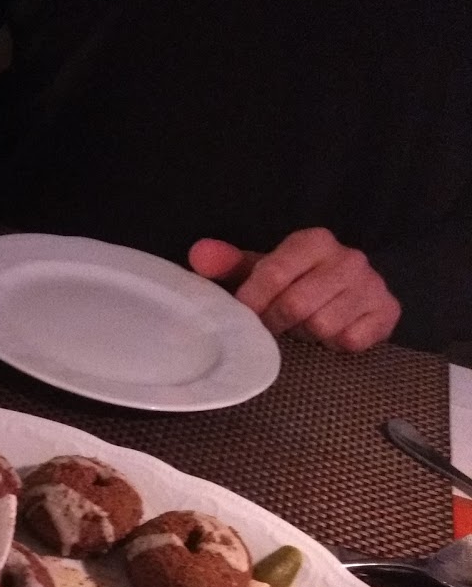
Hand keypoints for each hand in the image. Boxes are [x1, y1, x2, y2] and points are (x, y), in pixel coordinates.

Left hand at [188, 229, 400, 351]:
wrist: (354, 295)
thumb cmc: (298, 283)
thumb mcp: (263, 270)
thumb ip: (229, 264)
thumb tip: (199, 255)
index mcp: (314, 242)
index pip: (274, 272)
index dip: (253, 301)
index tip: (244, 316)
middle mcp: (348, 258)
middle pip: (296, 304)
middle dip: (277, 323)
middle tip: (274, 327)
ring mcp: (372, 284)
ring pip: (323, 326)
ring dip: (308, 335)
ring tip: (306, 327)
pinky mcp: (387, 311)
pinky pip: (352, 340)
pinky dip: (336, 345)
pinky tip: (332, 335)